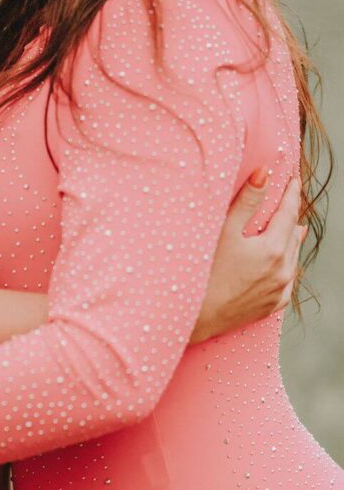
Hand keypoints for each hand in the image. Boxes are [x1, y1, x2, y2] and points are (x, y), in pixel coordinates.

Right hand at [190, 172, 304, 343]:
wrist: (195, 316)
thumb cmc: (204, 271)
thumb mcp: (225, 231)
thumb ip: (247, 201)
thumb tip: (265, 173)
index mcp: (274, 249)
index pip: (288, 213)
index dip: (291, 194)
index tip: (294, 180)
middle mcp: (283, 270)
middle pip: (293, 234)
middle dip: (291, 215)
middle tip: (290, 200)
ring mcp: (279, 290)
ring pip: (293, 258)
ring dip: (291, 240)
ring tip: (292, 227)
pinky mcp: (271, 305)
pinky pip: (288, 282)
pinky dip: (288, 266)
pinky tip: (284, 262)